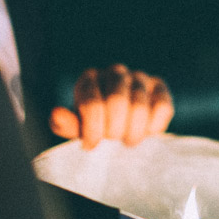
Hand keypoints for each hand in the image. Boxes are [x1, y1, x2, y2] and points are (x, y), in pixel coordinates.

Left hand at [49, 64, 173, 147]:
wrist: (122, 122)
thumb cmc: (95, 124)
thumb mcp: (78, 128)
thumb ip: (66, 124)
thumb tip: (57, 114)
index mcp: (90, 78)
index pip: (92, 103)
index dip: (93, 130)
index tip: (91, 146)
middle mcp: (115, 72)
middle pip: (117, 102)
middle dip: (114, 130)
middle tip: (113, 139)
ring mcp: (138, 77)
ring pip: (140, 106)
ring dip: (134, 132)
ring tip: (128, 140)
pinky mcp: (159, 86)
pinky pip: (162, 107)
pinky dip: (154, 126)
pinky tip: (146, 131)